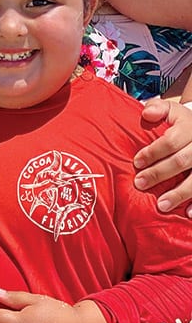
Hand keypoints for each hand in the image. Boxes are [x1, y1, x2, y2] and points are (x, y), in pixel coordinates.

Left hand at [134, 98, 191, 213]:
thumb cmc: (180, 123)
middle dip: (159, 173)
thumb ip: (158, 108)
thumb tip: (146, 113)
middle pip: (182, 161)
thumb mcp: (171, 110)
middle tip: (140, 184)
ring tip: (161, 206)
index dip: (153, 152)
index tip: (136, 162)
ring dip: (179, 193)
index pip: (171, 141)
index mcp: (189, 128)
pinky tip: (188, 214)